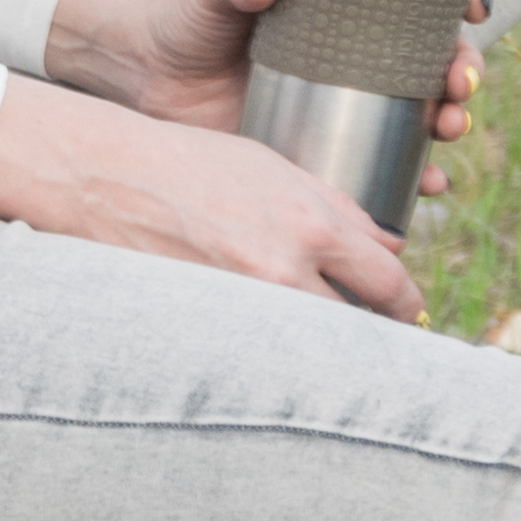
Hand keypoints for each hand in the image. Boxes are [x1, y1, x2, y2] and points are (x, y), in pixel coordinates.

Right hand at [0, 73, 426, 317]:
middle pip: (358, 328)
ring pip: (311, 348)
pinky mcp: (211, 328)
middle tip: (377, 342)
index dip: (406, 305)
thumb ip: (339, 209)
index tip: (407, 311)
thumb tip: (388, 246)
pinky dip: (275, 356)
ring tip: (329, 350)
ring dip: (325, 350)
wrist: (113, 180)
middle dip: (371, 335)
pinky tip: (275, 351)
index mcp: (312, 225)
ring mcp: (246, 305)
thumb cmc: (197, 164)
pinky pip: (260, 354)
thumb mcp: (277, 169)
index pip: (389, 284)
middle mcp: (286, 271)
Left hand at [45, 0, 485, 192]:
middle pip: (436, 60)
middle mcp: (360, 55)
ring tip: (448, 130)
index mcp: (347, 5)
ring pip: (421, 115)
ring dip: (449, 124)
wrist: (147, 74)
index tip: (473, 4)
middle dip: (462, 71)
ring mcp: (347, 106)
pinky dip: (415, 178)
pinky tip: (430, 186)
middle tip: (458, 83)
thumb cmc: (184, 16)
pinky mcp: (326, 150)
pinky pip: (385, 167)